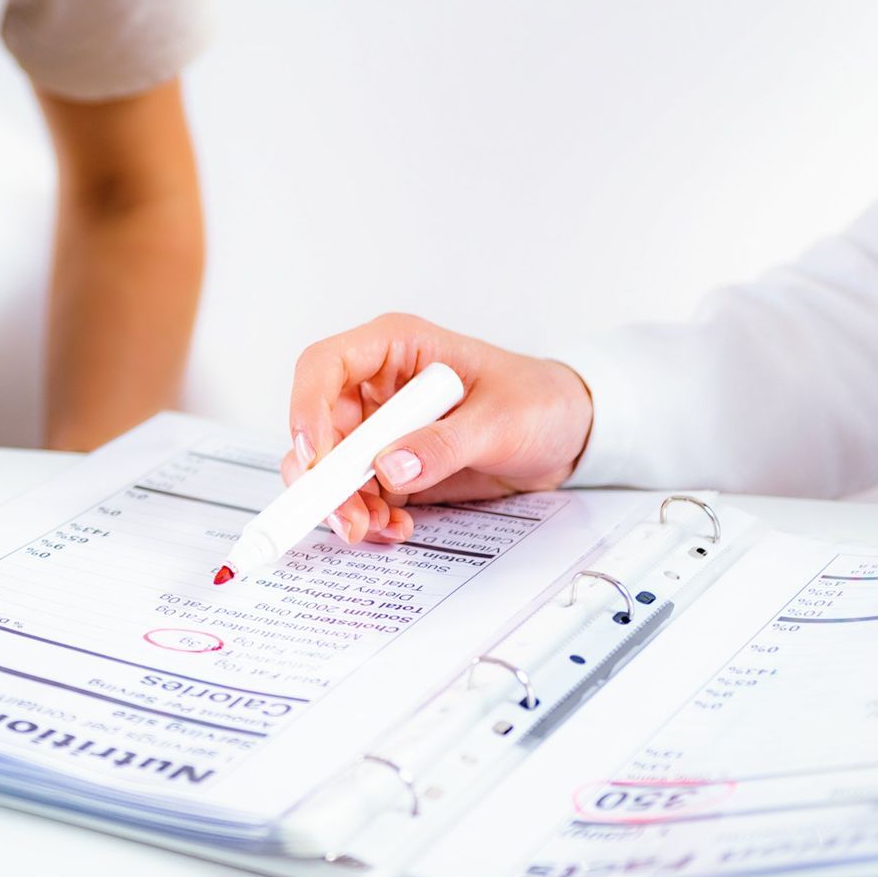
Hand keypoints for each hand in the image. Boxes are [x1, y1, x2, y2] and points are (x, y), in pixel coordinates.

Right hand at [282, 313, 593, 544]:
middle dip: (323, 477)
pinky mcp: (392, 464)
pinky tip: (397, 526)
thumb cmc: (541, 401)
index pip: (326, 365)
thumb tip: (389, 466)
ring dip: (343, 503)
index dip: (307, 407)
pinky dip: (367, 514)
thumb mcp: (501, 421)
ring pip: (331, 467)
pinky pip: (359, 493)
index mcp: (397, 349)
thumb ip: (445, 444)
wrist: (570, 435)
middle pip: (319, 426)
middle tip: (343, 516)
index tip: (315, 456)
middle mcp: (378, 386)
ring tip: (376, 527)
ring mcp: (382, 427)